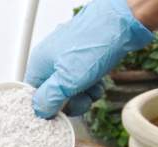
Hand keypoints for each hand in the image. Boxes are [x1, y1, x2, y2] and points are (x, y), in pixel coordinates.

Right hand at [25, 0, 153, 117]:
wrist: (123, 22)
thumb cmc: (94, 42)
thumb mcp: (67, 79)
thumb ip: (49, 98)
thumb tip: (39, 111)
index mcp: (40, 64)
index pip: (33, 96)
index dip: (46, 108)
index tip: (60, 113)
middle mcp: (51, 61)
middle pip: (54, 96)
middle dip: (71, 103)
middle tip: (82, 98)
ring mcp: (68, 61)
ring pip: (71, 92)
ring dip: (84, 96)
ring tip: (93, 87)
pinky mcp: (84, 61)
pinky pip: (83, 83)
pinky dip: (92, 87)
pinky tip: (100, 82)